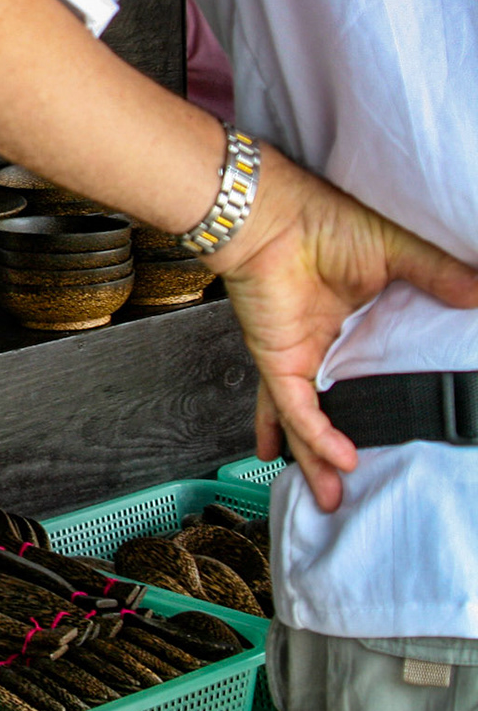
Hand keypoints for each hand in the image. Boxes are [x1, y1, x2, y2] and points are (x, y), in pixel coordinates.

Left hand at [209, 147, 477, 509]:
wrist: (270, 212)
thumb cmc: (321, 221)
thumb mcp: (396, 255)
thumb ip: (440, 277)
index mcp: (343, 326)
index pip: (355, 377)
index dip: (366, 407)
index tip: (390, 434)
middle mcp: (314, 347)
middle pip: (318, 411)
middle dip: (325, 456)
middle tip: (343, 493)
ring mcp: (293, 355)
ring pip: (300, 421)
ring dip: (314, 460)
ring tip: (331, 498)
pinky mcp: (277, 356)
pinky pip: (296, 407)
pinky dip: (315, 436)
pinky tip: (338, 460)